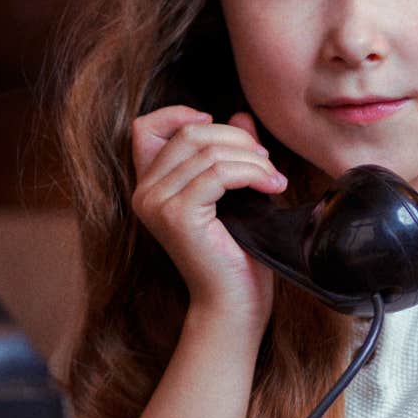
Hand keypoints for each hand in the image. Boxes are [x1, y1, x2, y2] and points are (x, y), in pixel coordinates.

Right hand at [130, 105, 283, 322]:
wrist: (234, 302)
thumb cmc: (236, 252)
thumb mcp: (234, 191)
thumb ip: (230, 153)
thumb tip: (240, 115)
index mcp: (150, 186)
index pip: (145, 127)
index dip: (179, 114)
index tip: (220, 124)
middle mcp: (144, 193)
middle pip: (189, 133)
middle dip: (236, 139)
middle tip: (266, 163)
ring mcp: (157, 203)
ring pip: (209, 151)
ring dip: (252, 159)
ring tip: (273, 180)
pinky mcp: (177, 215)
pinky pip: (220, 173)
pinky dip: (253, 173)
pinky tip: (273, 187)